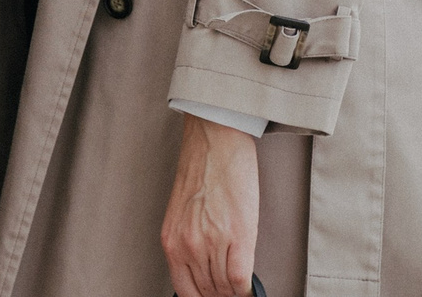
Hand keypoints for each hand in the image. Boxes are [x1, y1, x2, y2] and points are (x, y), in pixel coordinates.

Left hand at [162, 113, 258, 296]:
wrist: (215, 140)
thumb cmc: (202, 170)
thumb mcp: (183, 214)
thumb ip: (189, 244)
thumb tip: (206, 272)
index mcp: (172, 242)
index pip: (186, 292)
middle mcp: (188, 245)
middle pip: (208, 291)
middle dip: (221, 294)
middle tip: (232, 289)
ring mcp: (212, 242)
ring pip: (225, 287)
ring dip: (235, 290)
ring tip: (241, 283)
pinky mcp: (237, 235)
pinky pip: (241, 278)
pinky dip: (246, 287)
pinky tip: (249, 284)